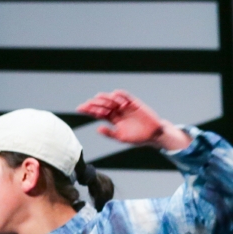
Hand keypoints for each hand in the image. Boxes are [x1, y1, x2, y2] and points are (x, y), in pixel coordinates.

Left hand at [75, 89, 190, 151]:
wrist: (153, 134)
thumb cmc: (137, 137)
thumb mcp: (121, 138)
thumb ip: (109, 133)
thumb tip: (97, 128)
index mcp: (113, 119)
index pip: (98, 112)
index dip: (89, 110)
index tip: (79, 109)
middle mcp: (117, 111)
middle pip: (103, 104)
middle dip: (94, 104)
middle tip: (86, 104)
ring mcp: (125, 106)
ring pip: (112, 99)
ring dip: (105, 98)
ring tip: (98, 99)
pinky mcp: (134, 103)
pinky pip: (126, 96)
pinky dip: (120, 95)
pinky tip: (114, 97)